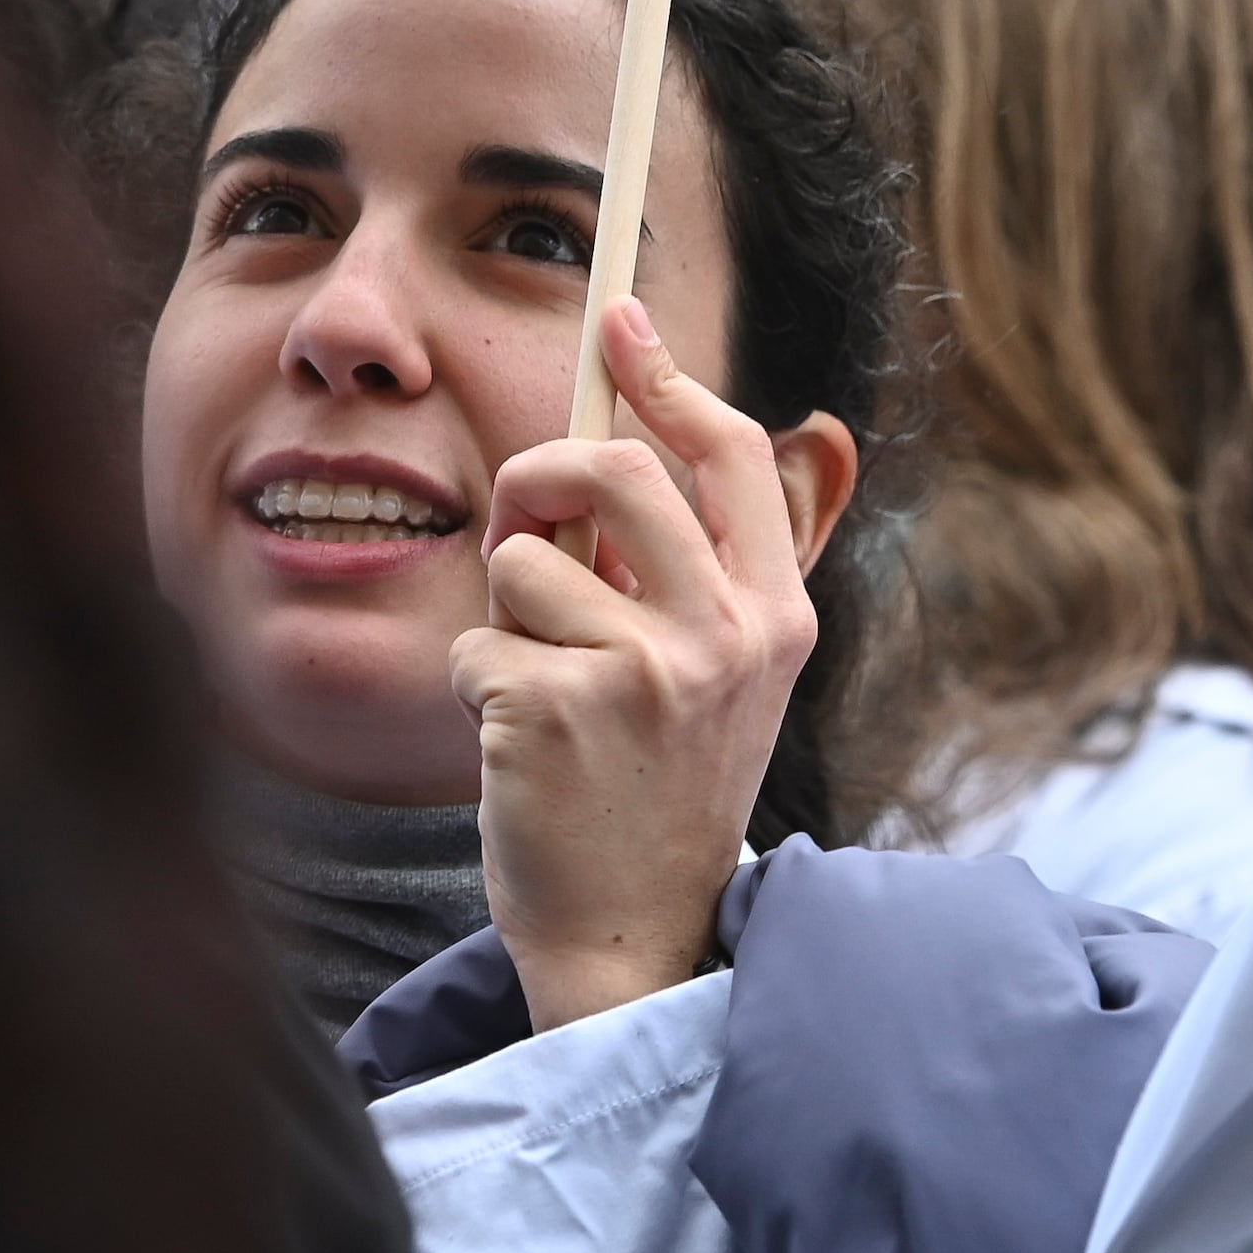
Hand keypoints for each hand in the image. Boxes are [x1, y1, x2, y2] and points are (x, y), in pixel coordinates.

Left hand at [452, 297, 816, 1029]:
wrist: (633, 934)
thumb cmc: (660, 788)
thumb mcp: (721, 675)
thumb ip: (694, 569)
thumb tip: (629, 436)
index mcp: (775, 618)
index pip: (730, 455)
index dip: (669, 375)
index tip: (619, 319)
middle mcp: (724, 637)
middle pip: (614, 471)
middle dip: (543, 479)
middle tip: (523, 526)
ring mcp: (642, 676)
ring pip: (526, 561)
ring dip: (508, 615)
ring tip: (541, 686)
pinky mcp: (554, 712)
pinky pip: (477, 643)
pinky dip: (477, 686)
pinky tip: (519, 749)